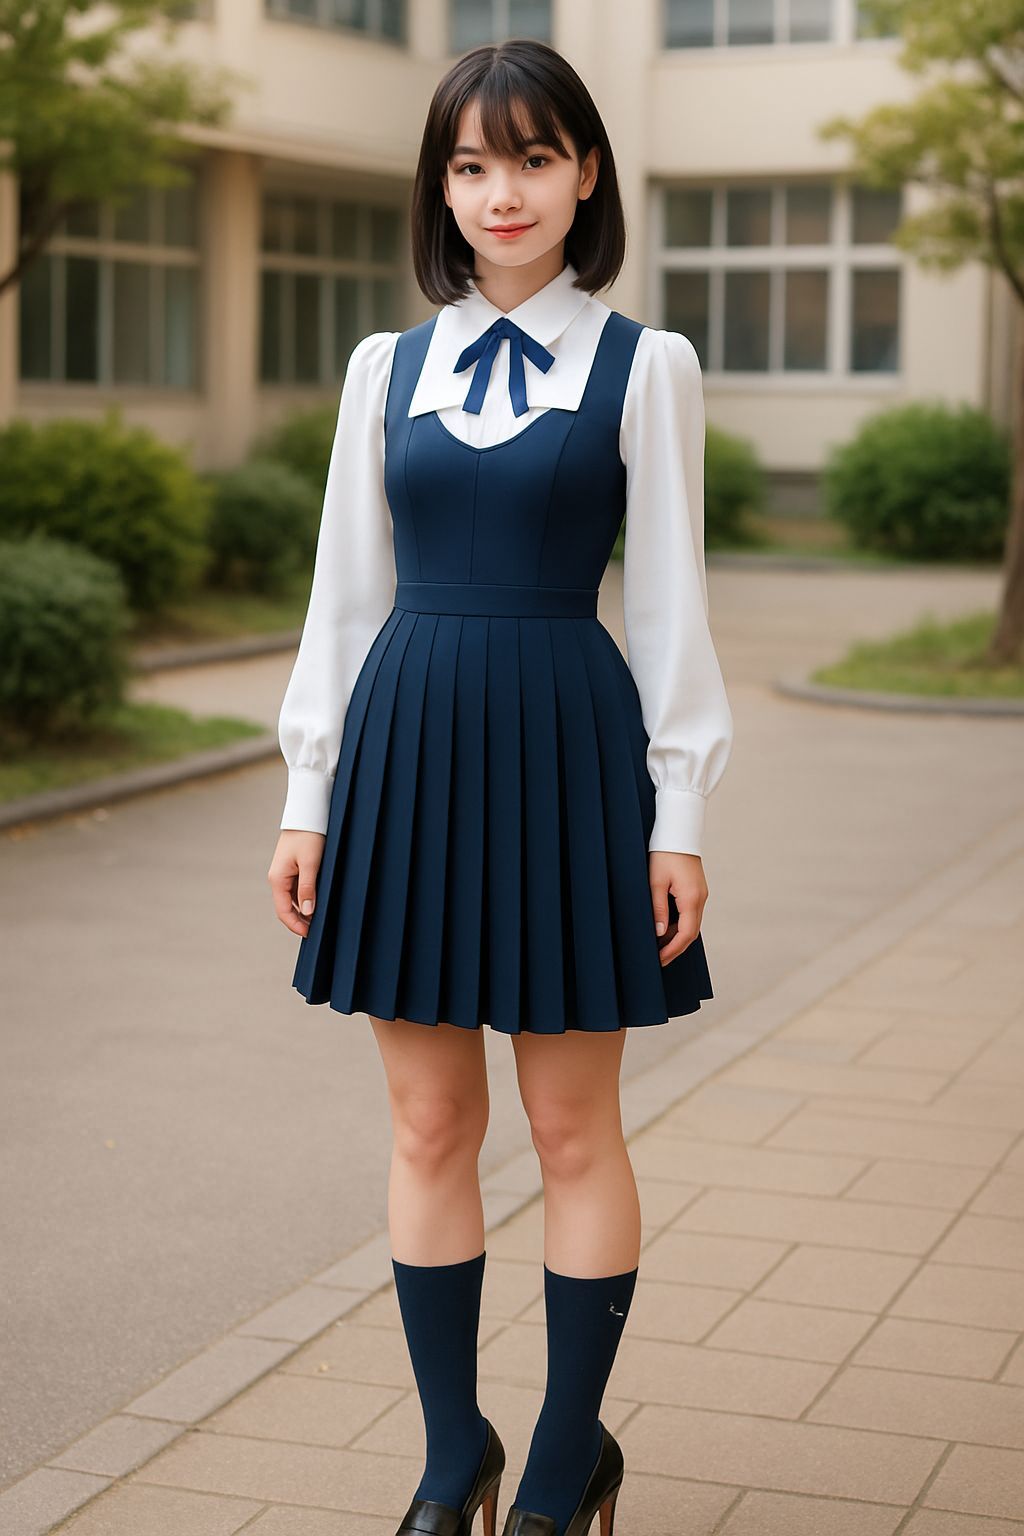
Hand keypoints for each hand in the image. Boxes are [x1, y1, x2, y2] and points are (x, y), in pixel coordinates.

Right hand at [268, 829, 326, 936]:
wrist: (307, 814)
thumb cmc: (309, 836)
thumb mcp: (310, 863)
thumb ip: (308, 888)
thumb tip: (307, 911)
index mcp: (278, 879)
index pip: (283, 911)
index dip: (295, 925)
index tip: (310, 934)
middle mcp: (278, 878)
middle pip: (286, 907)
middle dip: (300, 920)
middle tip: (317, 930)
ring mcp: (284, 873)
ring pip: (292, 899)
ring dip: (303, 910)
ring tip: (320, 918)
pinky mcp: (292, 868)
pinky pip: (297, 889)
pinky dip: (306, 898)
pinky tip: (317, 902)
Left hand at [648, 850, 707, 966]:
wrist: (678, 832)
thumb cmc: (664, 854)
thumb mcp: (655, 882)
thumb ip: (658, 909)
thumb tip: (660, 933)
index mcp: (692, 898)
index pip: (686, 934)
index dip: (673, 950)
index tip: (659, 960)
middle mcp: (700, 898)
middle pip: (691, 932)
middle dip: (675, 947)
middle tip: (658, 959)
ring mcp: (700, 894)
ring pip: (691, 924)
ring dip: (677, 936)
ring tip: (658, 946)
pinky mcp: (696, 890)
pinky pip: (690, 914)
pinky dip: (679, 924)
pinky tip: (665, 928)